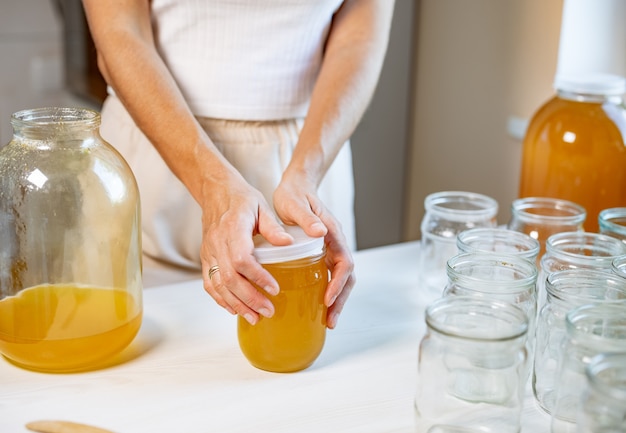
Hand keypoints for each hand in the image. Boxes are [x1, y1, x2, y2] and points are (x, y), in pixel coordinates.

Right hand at [200, 175, 292, 325]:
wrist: (215, 191)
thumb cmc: (241, 199)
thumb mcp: (262, 206)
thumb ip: (273, 227)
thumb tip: (288, 243)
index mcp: (233, 228)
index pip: (241, 259)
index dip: (258, 276)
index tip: (275, 288)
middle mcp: (217, 243)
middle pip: (229, 278)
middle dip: (249, 298)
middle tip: (269, 311)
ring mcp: (209, 252)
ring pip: (218, 285)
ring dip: (236, 304)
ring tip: (255, 318)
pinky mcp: (205, 258)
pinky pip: (210, 283)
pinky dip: (222, 300)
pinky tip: (236, 309)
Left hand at [273, 178, 355, 328]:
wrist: (296, 185)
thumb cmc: (294, 194)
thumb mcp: (295, 204)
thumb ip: (307, 218)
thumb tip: (321, 232)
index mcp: (333, 233)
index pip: (343, 263)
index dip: (337, 283)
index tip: (327, 299)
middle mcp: (335, 243)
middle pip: (347, 276)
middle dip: (340, 300)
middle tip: (331, 321)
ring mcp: (330, 249)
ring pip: (341, 279)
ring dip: (337, 300)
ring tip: (327, 321)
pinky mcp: (321, 253)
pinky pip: (330, 276)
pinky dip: (328, 292)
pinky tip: (317, 306)